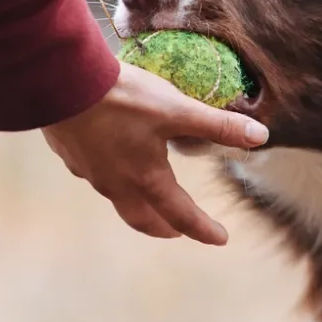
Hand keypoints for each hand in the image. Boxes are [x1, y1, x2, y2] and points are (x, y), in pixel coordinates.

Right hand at [42, 62, 268, 245]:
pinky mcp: (71, 154)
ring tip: (147, 196)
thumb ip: (218, 124)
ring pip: (118, 199)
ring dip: (138, 204)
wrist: (60, 82)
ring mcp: (90, 172)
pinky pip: (95, 175)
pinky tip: (111, 160)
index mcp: (146, 179)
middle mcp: (117, 184)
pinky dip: (112, 177)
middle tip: (179, 229)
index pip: (182, 215)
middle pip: (143, 219)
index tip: (221, 238)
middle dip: (164, 227)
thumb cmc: (121, 98)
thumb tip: (261, 136)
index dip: (204, 229)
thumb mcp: (177, 108)